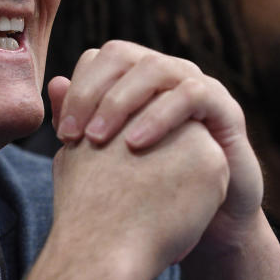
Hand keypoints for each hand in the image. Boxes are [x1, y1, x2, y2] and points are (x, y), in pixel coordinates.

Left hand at [48, 41, 263, 254]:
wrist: (208, 224)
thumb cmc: (153, 191)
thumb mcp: (111, 159)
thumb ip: (84, 122)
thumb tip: (54, 83)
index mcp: (136, 81)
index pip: (98, 59)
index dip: (77, 89)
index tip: (62, 133)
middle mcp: (165, 75)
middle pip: (122, 54)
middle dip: (92, 91)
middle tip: (75, 134)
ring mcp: (196, 85)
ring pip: (155, 67)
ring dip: (121, 101)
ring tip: (99, 139)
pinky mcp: (225, 107)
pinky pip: (192, 93)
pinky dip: (160, 115)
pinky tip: (136, 145)